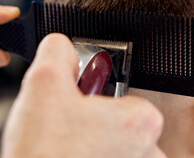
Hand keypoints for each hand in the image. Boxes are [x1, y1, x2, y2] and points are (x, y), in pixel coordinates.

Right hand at [1, 34, 166, 157]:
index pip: (124, 94)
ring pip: (114, 151)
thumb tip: (62, 47)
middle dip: (93, 124)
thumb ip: (57, 51)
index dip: (94, 97)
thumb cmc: (43, 154)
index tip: (77, 103)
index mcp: (141, 121)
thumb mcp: (43, 83)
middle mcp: (150, 153)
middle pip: (119, 125)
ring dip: (92, 148)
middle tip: (67, 130)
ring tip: (65, 151)